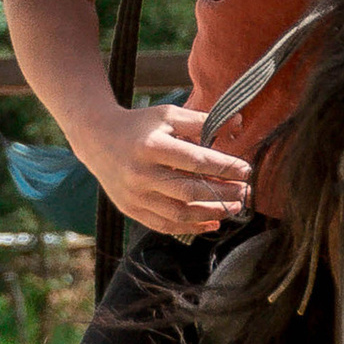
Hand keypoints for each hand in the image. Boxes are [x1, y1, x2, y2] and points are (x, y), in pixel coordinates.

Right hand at [83, 100, 256, 237]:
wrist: (97, 139)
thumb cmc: (140, 126)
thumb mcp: (168, 115)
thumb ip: (201, 120)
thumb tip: (238, 123)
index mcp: (151, 146)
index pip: (195, 161)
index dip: (224, 167)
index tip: (246, 170)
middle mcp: (141, 174)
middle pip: (190, 191)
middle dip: (223, 194)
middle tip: (246, 192)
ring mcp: (134, 195)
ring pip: (179, 213)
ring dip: (211, 214)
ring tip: (234, 207)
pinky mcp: (131, 209)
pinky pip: (165, 225)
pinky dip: (191, 227)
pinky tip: (211, 223)